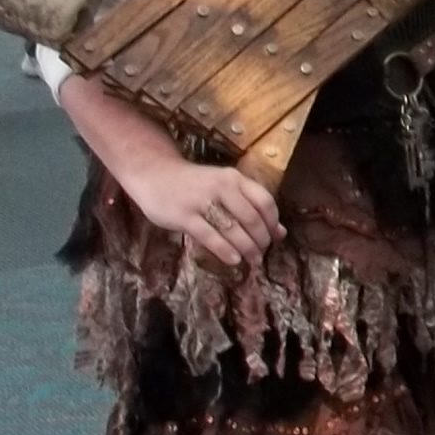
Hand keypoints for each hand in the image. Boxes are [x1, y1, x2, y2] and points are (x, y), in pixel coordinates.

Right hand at [125, 153, 283, 270]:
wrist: (155, 174)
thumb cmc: (194, 184)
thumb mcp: (224, 187)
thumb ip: (249, 205)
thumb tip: (280, 232)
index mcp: (235, 178)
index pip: (265, 201)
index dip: (273, 222)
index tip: (275, 238)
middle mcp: (222, 187)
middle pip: (251, 218)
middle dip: (261, 240)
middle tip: (262, 253)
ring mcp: (202, 201)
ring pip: (233, 228)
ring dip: (247, 248)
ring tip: (253, 260)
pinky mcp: (184, 216)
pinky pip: (210, 236)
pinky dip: (225, 250)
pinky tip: (234, 260)